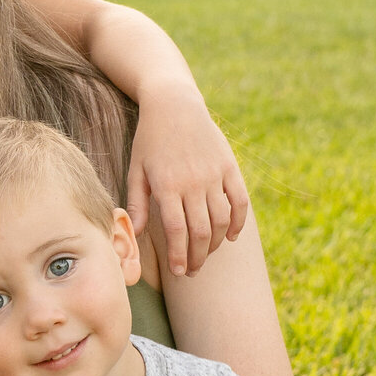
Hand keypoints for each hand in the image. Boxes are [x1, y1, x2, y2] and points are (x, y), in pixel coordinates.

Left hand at [127, 86, 248, 277]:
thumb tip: (135, 234)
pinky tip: (230, 237)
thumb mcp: (136, 169)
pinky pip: (240, 201)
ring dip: (215, 243)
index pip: (177, 231)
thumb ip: (136, 203)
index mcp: (167, 185)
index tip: (178, 271)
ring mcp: (214, 175)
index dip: (179, 255)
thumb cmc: (149, 140)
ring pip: (221, 220)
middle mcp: (193, 182)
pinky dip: (238, 222)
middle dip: (196, 257)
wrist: (174, 104)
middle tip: (191, 271)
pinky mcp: (230, 167)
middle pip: (200, 231)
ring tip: (205, 255)